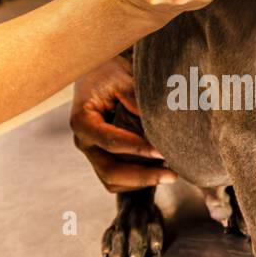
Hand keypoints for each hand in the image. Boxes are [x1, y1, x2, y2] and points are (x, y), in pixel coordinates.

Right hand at [71, 56, 177, 192]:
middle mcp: (84, 142)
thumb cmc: (110, 74)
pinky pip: (117, 180)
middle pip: (110, 171)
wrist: (98, 73)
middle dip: (143, 177)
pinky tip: (158, 172)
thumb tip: (159, 126)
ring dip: (141, 183)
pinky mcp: (102, 158)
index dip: (138, 149)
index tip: (162, 151)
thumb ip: (137, 102)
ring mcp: (92, 153)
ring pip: (113, 181)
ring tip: (169, 175)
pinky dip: (137, 181)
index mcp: (83, 122)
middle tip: (172, 175)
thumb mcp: (123, 80)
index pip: (111, 142)